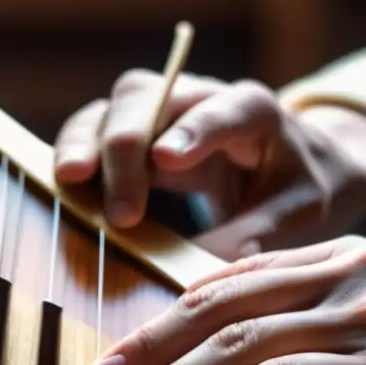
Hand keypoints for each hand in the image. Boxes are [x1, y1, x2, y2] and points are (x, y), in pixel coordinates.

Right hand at [53, 71, 365, 259]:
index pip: (222, 111)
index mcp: (254, 111)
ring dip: (87, 141)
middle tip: (122, 210)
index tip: (166, 160)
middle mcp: (200, 98)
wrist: (295, 166)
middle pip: (150, 98)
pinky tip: (64, 183)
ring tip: (70, 180)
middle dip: (127, 146)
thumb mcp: (300, 212)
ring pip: (113, 107)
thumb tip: (214, 266)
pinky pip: (94, 129)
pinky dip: (75, 150)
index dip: (193, 131)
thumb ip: (261, 233)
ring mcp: (161, 111)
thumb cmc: (301, 187)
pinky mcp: (134, 132)